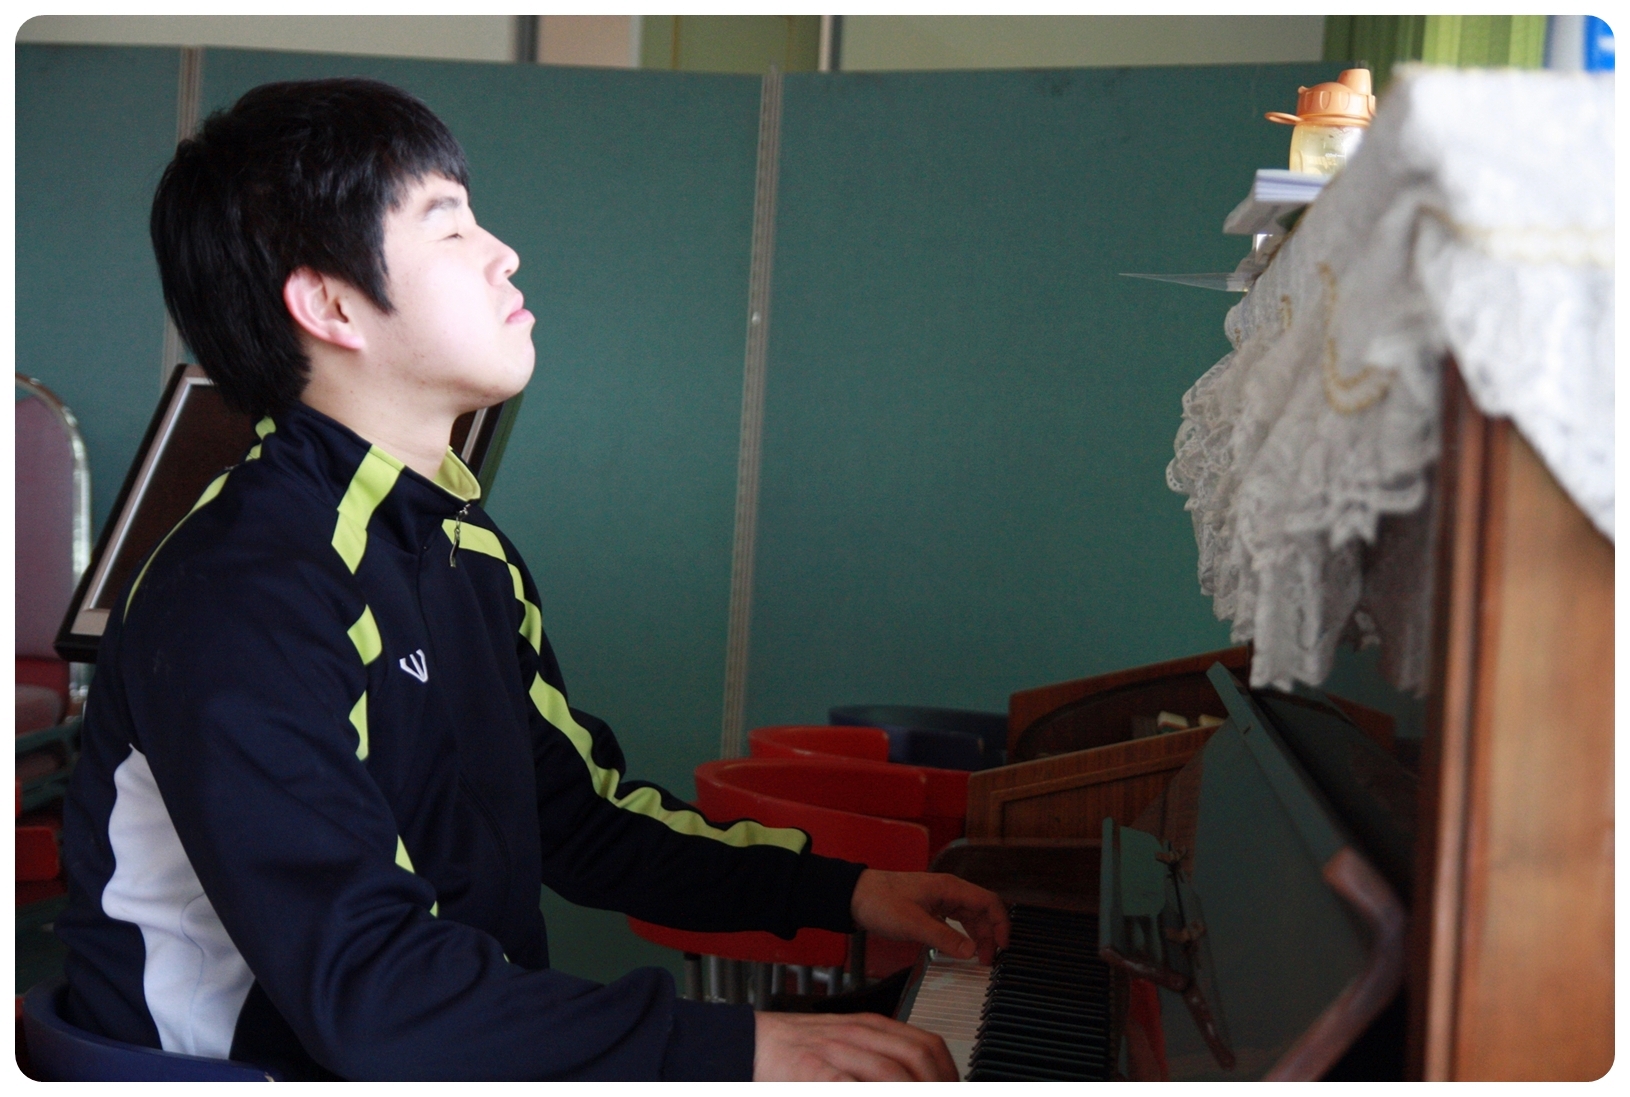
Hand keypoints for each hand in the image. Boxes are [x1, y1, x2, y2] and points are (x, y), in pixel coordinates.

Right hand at [754, 1010, 957, 1080]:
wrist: (752, 1043)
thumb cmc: (799, 1049)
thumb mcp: (846, 1041)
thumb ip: (879, 1053)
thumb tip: (911, 1076)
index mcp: (870, 1026)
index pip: (927, 1045)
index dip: (948, 1072)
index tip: (953, 1088)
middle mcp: (859, 1035)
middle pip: (917, 1059)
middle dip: (937, 1085)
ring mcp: (838, 1052)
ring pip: (892, 1074)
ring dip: (912, 1092)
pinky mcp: (816, 1072)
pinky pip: (852, 1085)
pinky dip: (875, 1094)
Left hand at [849, 869, 1009, 964]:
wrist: (854, 895)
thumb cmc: (880, 902)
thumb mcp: (913, 924)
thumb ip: (943, 938)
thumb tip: (971, 952)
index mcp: (950, 888)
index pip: (988, 902)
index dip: (1001, 924)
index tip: (1003, 947)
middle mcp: (948, 891)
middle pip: (981, 912)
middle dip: (989, 936)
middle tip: (988, 962)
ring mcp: (939, 899)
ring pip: (969, 917)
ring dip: (977, 937)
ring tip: (977, 959)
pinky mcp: (929, 908)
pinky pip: (954, 921)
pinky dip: (962, 935)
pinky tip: (960, 949)